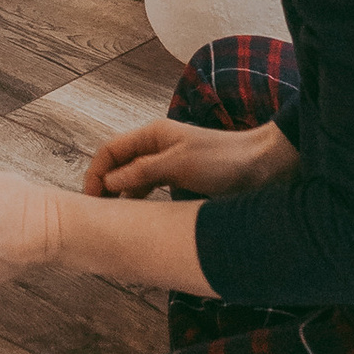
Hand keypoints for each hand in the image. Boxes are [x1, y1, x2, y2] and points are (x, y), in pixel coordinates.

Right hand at [84, 115, 293, 201]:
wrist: (263, 166)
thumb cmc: (223, 160)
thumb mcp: (179, 165)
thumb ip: (142, 172)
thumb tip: (108, 182)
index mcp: (153, 134)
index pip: (110, 150)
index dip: (95, 173)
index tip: (90, 200)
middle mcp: (156, 146)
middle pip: (118, 164)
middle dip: (103, 186)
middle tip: (97, 214)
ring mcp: (168, 162)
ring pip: (133, 178)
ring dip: (120, 195)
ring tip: (113, 219)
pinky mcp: (180, 178)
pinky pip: (150, 188)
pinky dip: (139, 200)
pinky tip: (137, 216)